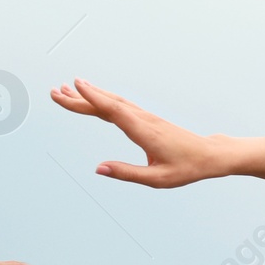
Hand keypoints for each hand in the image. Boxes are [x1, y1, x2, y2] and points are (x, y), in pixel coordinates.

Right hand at [51, 79, 224, 187]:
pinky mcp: (146, 119)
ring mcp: (145, 117)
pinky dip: (103, 100)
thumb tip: (99, 169)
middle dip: (80, 97)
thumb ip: (127, 174)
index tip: (74, 86)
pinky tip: (92, 97)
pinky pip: (120, 106)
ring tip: (66, 90)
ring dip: (89, 95)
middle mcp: (143, 120)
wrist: (209, 154)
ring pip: (113, 102)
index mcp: (145, 132)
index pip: (114, 110)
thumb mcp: (157, 179)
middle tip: (55, 91)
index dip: (93, 97)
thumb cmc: (187, 168)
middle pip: (107, 104)